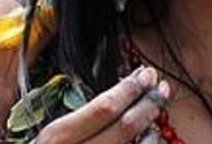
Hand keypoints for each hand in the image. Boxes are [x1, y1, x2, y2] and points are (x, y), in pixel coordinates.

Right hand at [37, 67, 170, 142]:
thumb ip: (76, 123)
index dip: (129, 88)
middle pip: (124, 127)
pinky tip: (150, 140)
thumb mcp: (50, 140)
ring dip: (153, 131)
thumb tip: (118, 98)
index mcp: (55, 141)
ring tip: (156, 116)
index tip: (145, 74)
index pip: (103, 108)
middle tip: (161, 88)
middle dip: (148, 104)